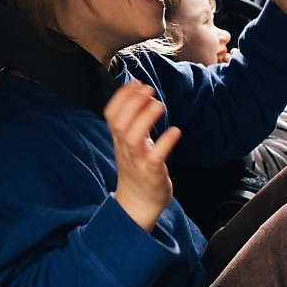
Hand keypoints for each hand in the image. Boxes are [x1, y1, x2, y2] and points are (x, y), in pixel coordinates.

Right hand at [106, 82, 179, 231]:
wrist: (138, 203)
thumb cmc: (138, 168)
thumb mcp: (130, 142)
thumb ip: (133, 119)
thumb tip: (138, 91)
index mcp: (119, 139)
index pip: (111, 114)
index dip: (121, 96)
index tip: (136, 83)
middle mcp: (125, 148)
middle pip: (119, 122)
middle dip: (132, 102)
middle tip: (149, 90)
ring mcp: (137, 161)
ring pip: (133, 138)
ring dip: (145, 118)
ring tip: (159, 105)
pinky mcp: (152, 173)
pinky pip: (155, 157)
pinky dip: (165, 142)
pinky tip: (175, 131)